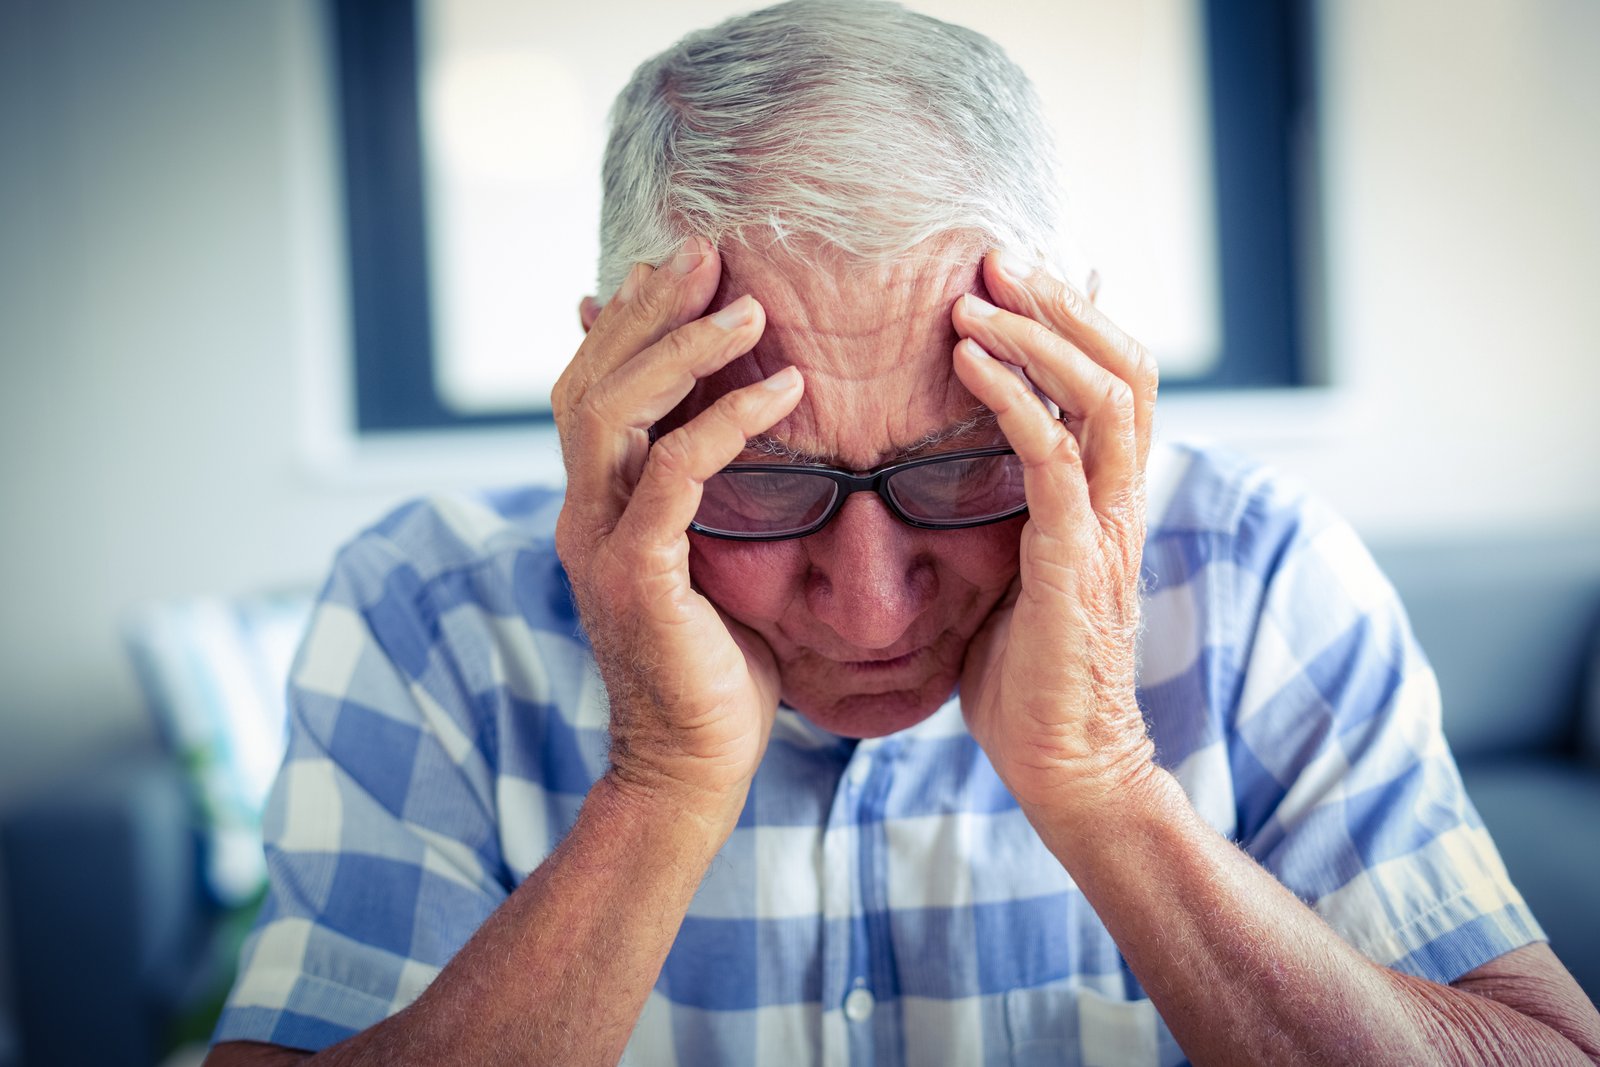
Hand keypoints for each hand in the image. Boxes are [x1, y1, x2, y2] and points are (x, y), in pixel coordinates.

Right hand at [552, 238, 803, 816]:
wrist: (694, 770)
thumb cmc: (718, 668)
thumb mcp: (709, 561)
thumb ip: (704, 496)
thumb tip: (728, 437)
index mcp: (594, 507)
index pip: (589, 387)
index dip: (627, 320)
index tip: (684, 268)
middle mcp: (581, 515)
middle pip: (588, 382)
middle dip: (646, 310)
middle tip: (708, 254)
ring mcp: (598, 545)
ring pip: (613, 413)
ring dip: (681, 350)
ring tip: (748, 308)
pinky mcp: (635, 577)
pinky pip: (673, 478)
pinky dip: (724, 425)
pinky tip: (782, 392)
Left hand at [949, 250, 1160, 818]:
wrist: (1063, 767)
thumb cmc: (1027, 679)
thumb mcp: (1016, 574)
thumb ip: (1011, 514)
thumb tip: (963, 472)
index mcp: (1108, 500)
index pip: (1117, 380)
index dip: (1072, 319)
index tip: (1007, 279)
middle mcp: (1121, 501)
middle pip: (1127, 366)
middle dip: (1061, 303)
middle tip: (994, 261)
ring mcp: (1107, 529)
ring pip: (1104, 394)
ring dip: (1037, 335)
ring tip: (974, 300)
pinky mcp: (1075, 562)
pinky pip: (1056, 458)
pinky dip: (1014, 399)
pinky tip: (966, 365)